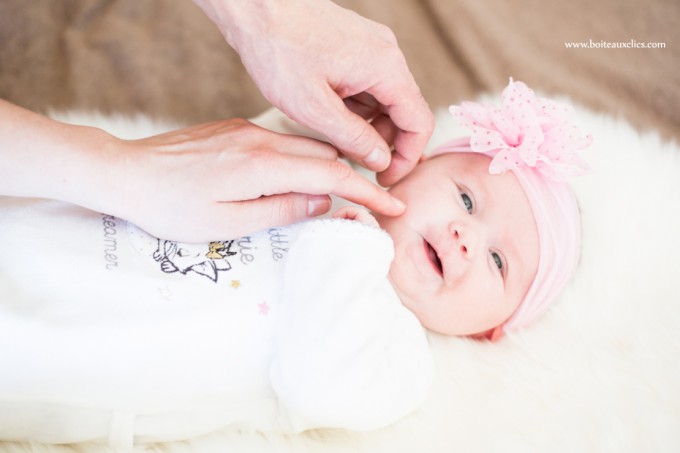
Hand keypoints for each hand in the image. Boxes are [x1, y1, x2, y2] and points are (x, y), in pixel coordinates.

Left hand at [115, 119, 403, 241]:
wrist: (125, 173)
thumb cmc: (170, 207)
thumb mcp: (227, 223)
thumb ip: (280, 210)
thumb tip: (322, 202)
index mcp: (261, 165)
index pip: (331, 175)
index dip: (366, 192)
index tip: (392, 205)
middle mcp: (261, 140)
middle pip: (325, 154)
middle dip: (358, 177)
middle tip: (381, 199)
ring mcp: (248, 130)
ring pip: (306, 145)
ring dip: (333, 165)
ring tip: (350, 190)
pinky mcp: (236, 129)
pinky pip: (284, 142)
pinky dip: (305, 157)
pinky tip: (305, 174)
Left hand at [194, 0, 434, 185]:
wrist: (255, 7)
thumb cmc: (278, 49)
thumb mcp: (315, 107)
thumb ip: (354, 138)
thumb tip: (381, 160)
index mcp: (385, 68)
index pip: (419, 122)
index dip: (407, 157)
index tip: (386, 178)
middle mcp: (386, 54)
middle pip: (403, 111)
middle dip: (384, 142)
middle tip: (356, 163)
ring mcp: (371, 47)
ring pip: (383, 99)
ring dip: (367, 125)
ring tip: (334, 136)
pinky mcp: (354, 46)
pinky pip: (367, 84)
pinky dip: (354, 106)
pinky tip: (327, 112)